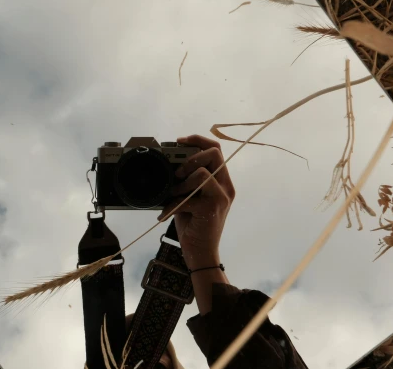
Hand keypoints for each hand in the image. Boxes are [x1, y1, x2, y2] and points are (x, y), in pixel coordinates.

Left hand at [158, 134, 235, 270]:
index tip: (180, 141)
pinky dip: (173, 204)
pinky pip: (189, 196)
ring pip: (202, 173)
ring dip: (180, 184)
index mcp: (222, 181)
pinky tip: (166, 213)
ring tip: (172, 196)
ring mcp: (222, 197)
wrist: (200, 253)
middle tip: (177, 173)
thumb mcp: (192, 197)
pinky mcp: (212, 209)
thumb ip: (188, 180)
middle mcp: (226, 186)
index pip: (216, 149)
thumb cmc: (194, 225)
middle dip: (191, 158)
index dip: (198, 139)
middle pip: (214, 153)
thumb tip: (170, 163)